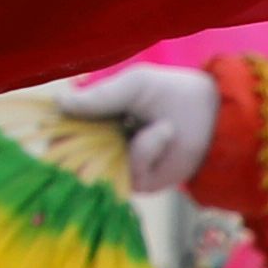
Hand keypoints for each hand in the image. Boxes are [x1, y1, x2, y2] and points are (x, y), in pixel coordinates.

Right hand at [60, 62, 220, 195]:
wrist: (215, 117)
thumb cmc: (174, 93)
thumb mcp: (135, 85)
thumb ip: (100, 96)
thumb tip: (59, 102)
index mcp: (95, 118)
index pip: (61, 128)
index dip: (54, 127)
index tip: (52, 120)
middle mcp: (101, 144)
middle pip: (70, 155)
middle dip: (83, 143)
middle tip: (113, 123)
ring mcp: (119, 165)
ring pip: (97, 166)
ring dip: (129, 142)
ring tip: (161, 124)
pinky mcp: (139, 182)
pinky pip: (129, 171)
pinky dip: (147, 150)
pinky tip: (166, 133)